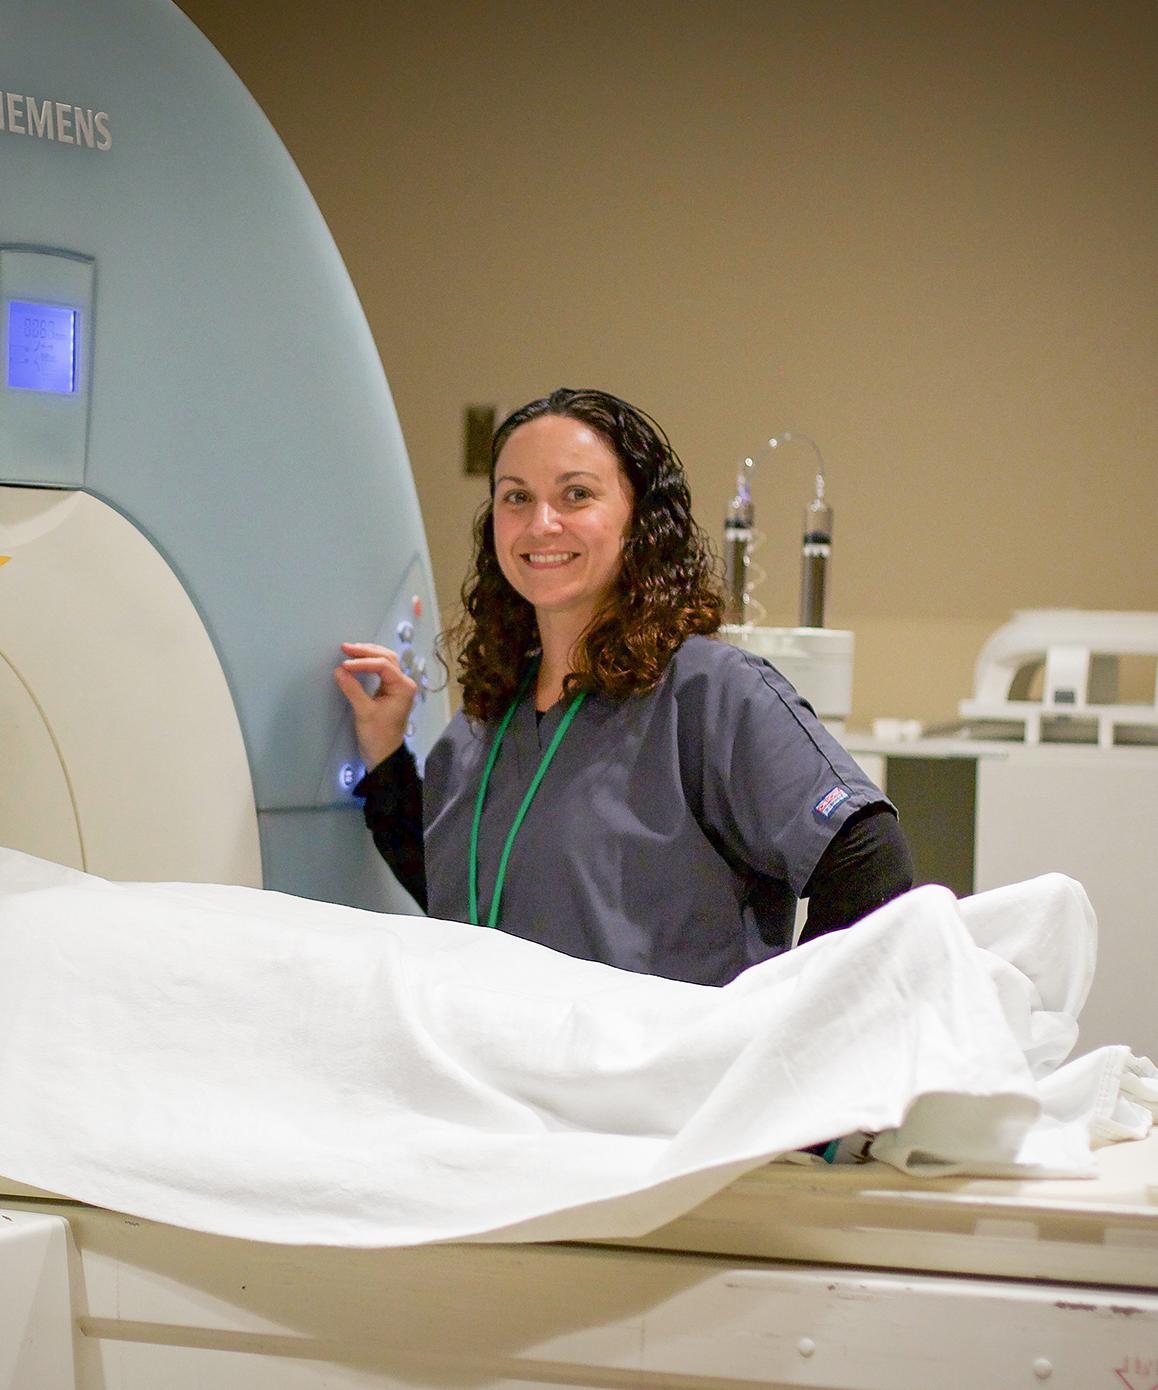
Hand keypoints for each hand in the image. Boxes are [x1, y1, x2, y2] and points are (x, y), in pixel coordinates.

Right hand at [334, 642, 417, 770]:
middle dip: (366, 651)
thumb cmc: (379, 737)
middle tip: (346, 648)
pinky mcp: (389, 691)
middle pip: (387, 658)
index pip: (383, 665)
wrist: (383, 754)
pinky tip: (357, 660)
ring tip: (350, 650)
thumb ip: (352, 689)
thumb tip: (340, 671)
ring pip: (385, 661)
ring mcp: (398, 687)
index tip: (346, 664)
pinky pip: (381, 670)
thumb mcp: (364, 712)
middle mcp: (403, 684)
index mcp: (403, 688)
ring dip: (368, 654)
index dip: (363, 662)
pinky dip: (369, 663)